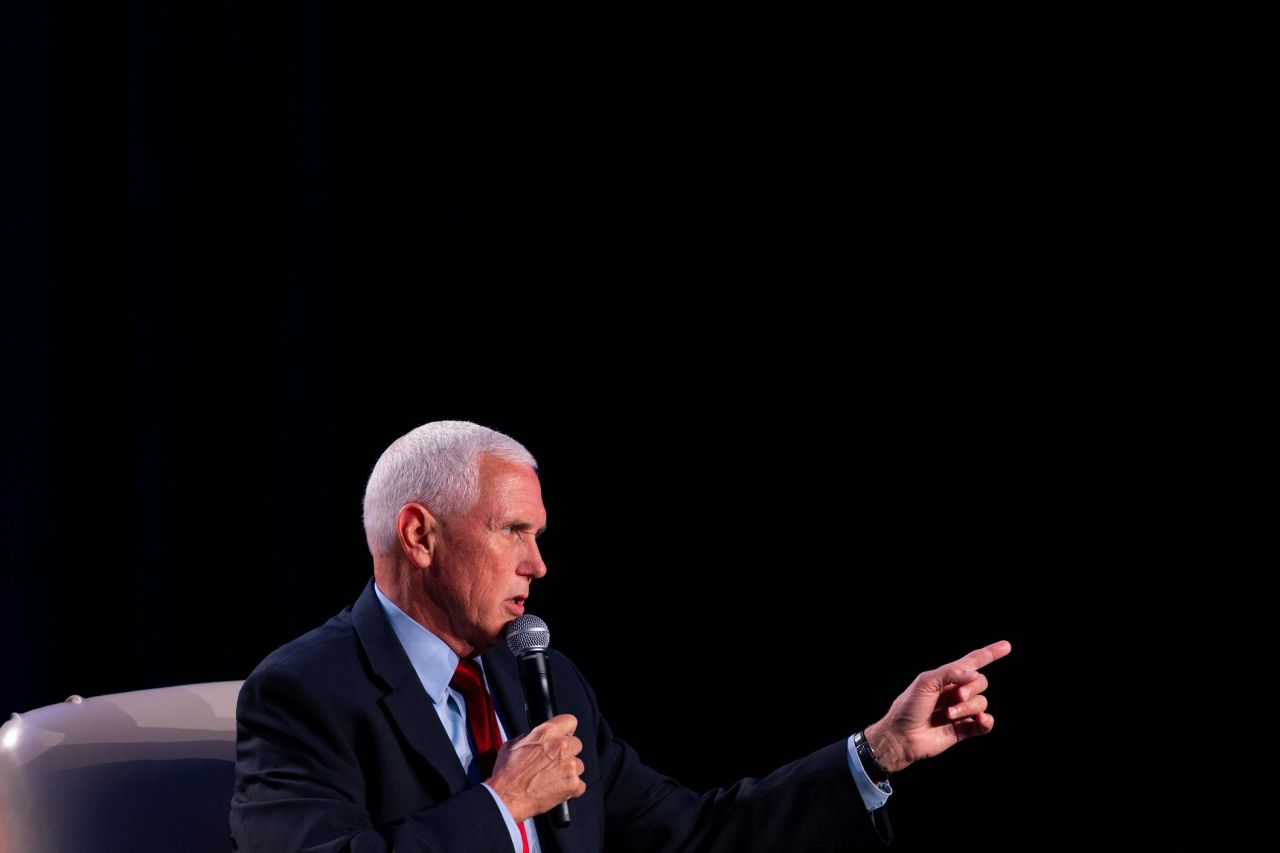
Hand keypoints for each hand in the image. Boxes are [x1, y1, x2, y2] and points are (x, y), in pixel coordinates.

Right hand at [488, 714, 586, 822]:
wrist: (506, 797)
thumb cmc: (506, 773)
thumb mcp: (513, 744)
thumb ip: (531, 737)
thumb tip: (539, 737)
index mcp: (547, 732)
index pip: (570, 721)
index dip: (567, 730)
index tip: (565, 737)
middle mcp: (561, 745)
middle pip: (576, 744)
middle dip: (568, 753)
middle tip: (554, 763)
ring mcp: (569, 765)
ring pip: (579, 765)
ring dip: (569, 772)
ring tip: (552, 779)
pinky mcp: (572, 783)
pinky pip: (580, 785)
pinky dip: (571, 789)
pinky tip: (556, 790)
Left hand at [864, 640, 1011, 773]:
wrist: (902, 736)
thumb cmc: (908, 706)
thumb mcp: (925, 682)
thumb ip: (950, 673)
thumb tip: (974, 675)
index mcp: (947, 677)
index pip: (972, 662)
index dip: (990, 653)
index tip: (1006, 646)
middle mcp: (956, 692)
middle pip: (981, 683)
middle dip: (971, 688)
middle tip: (956, 697)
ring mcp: (961, 711)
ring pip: (982, 703)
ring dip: (968, 708)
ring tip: (948, 714)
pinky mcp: (964, 730)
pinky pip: (985, 723)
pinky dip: (986, 721)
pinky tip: (980, 720)